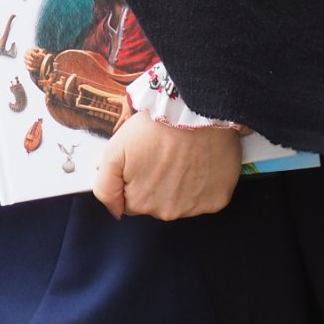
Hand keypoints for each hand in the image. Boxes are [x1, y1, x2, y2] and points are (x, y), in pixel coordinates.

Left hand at [92, 112, 242, 221]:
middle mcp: (168, 212)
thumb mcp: (115, 150)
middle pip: (157, 203)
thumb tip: (113, 211)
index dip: (136, 178)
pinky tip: (200, 162)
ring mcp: (194, 208)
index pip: (132, 201)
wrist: (193, 111)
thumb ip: (106, 186)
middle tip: (164, 154)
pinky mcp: (217, 199)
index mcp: (140, 202)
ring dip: (182, 183)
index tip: (144, 160)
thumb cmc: (155, 126)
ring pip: (182, 201)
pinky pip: (207, 197)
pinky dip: (204, 183)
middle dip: (158, 182)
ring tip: (183, 155)